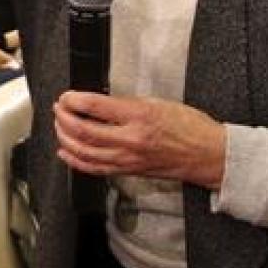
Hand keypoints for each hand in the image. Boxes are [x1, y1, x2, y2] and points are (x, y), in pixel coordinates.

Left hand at [53, 91, 225, 189]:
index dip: (73, 100)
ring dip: (65, 137)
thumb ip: (126, 103)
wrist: (208, 154)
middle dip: (64, 118)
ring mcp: (128, 158)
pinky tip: (65, 151)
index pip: (94, 107)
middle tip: (59, 108)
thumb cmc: (190, 127)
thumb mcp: (158, 102)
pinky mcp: (128, 170)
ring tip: (59, 125)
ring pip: (84, 151)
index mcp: (139, 116)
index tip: (66, 96)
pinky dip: (75, 160)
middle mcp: (131, 139)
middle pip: (83, 131)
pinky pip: (95, 168)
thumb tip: (97, 102)